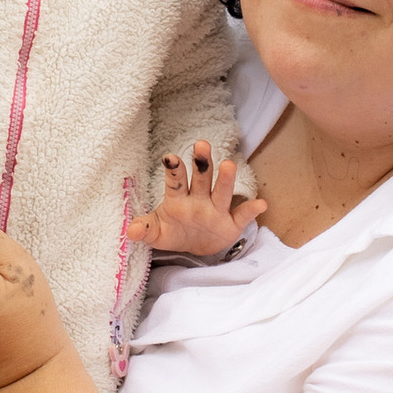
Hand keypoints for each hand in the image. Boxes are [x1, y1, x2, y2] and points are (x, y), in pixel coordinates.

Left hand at [135, 142, 266, 260]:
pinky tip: (261, 203)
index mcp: (178, 198)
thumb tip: (130, 231)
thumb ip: (144, 228)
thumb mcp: (155, 233)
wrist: (191, 248)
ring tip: (229, 165)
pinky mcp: (231, 224)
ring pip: (221, 191)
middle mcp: (199, 199)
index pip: (175, 181)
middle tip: (202, 145)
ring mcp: (216, 209)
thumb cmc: (172, 232)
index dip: (174, 169)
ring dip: (225, 179)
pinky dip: (251, 210)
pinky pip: (242, 215)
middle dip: (202, 163)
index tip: (170, 156)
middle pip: (201, 178)